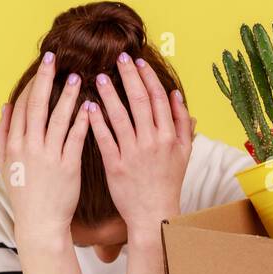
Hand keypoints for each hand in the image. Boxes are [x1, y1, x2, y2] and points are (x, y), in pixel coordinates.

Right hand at [0, 51, 91, 245]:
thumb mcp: (5, 164)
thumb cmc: (23, 193)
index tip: (41, 67)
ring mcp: (48, 156)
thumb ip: (3, 134)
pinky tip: (90, 105)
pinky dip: (82, 120)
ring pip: (58, 118)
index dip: (31, 84)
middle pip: (37, 106)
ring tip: (77, 76)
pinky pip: (76, 137)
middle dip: (44, 79)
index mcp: (13, 145)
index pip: (21, 107)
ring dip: (67, 95)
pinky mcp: (68, 166)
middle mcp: (29, 147)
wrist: (39, 223)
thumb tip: (5, 105)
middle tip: (53, 58)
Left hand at [86, 52, 192, 238]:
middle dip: (128, 77)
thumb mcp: (184, 153)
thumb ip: (182, 123)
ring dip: (109, 94)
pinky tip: (88, 107)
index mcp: (170, 137)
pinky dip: (96, 122)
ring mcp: (134, 154)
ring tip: (97, 77)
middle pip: (140, 102)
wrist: (155, 215)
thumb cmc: (168, 183)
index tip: (137, 62)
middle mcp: (153, 142)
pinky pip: (105, 139)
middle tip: (117, 58)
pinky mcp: (116, 166)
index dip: (147, 78)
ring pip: (120, 116)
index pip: (158, 99)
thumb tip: (176, 96)